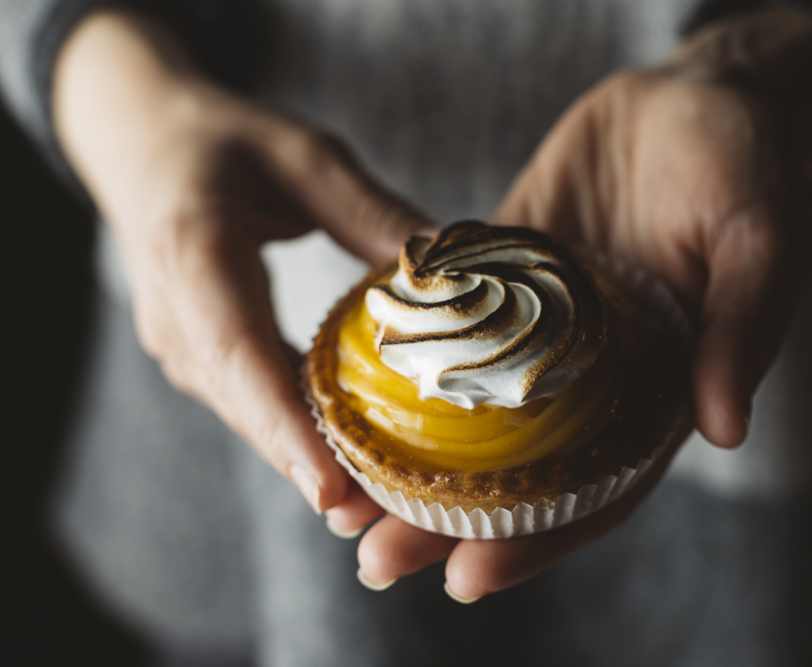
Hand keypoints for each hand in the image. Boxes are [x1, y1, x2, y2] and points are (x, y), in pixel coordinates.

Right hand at [53, 10, 429, 516]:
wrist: (146, 146)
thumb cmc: (223, 142)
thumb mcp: (303, 155)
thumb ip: (372, 211)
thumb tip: (452, 266)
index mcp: (193, 256)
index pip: (237, 355)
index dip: (284, 425)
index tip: (328, 486)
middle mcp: (178, 319)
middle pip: (248, 407)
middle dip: (311, 465)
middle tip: (382, 518)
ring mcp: (185, 346)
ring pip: (252, 416)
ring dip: (310, 459)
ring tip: (379, 505)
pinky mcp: (203, 357)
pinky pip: (255, 403)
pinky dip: (301, 431)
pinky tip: (355, 455)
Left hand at [353, 8, 811, 598]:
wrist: (694, 95)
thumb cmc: (746, 166)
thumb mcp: (763, 240)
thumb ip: (741, 328)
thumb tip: (725, 429)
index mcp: (660, 390)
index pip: (597, 488)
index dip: (539, 540)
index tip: (469, 578)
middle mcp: (594, 376)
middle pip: (519, 469)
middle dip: (451, 521)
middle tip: (378, 559)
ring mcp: (541, 330)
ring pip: (471, 413)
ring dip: (413, 460)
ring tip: (346, 496)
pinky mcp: (500, 275)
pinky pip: (446, 325)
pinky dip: (402, 362)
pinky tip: (346, 388)